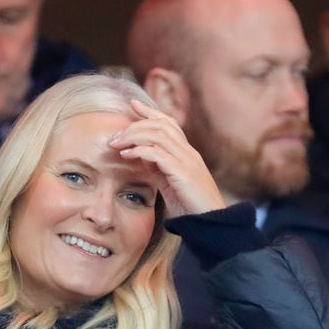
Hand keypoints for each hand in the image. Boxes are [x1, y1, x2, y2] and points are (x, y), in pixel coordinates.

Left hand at [110, 100, 225, 218]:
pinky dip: (140, 151)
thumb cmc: (192, 206)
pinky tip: (127, 155)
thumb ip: (159, 169)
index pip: (169, 123)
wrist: (212, 222)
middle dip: (135, 125)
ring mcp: (187, 161)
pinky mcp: (183, 173)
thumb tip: (141, 157)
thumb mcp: (171, 184)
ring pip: (158, 135)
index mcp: (187, 153)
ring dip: (133, 136)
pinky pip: (158, 154)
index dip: (150, 112)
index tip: (133, 105)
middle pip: (161, 125)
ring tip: (116, 144)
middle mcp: (189, 152)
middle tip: (115, 136)